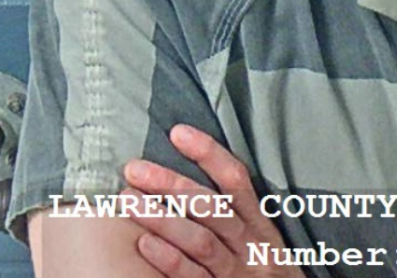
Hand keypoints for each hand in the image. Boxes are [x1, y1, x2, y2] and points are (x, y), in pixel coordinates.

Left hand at [122, 124, 301, 277]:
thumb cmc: (268, 275)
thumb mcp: (262, 242)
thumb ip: (236, 216)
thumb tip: (191, 183)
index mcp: (260, 224)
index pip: (235, 179)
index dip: (208, 153)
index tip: (178, 133)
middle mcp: (250, 245)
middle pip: (211, 207)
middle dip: (171, 184)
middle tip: (135, 168)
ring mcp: (237, 273)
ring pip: (200, 240)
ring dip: (162, 218)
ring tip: (129, 200)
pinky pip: (195, 277)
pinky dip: (170, 260)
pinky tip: (144, 244)